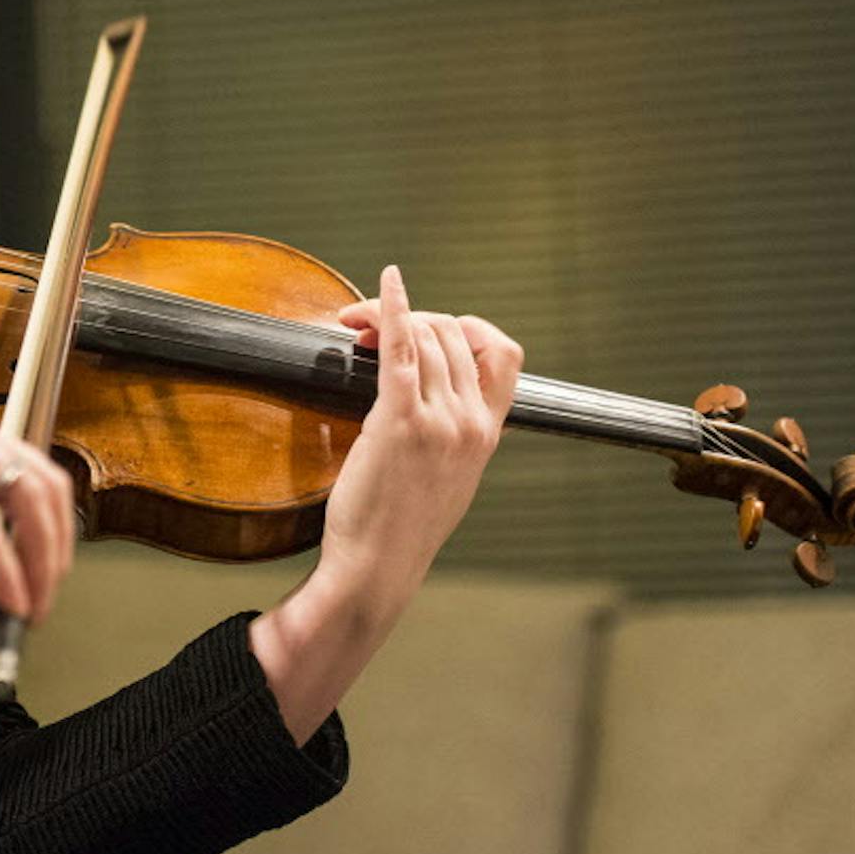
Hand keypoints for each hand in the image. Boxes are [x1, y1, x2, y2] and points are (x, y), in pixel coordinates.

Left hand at [324, 265, 522, 601]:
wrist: (378, 566)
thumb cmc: (401, 526)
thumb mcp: (448, 477)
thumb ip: (453, 436)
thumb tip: (435, 402)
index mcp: (488, 433)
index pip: (503, 353)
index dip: (466, 326)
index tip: (427, 330)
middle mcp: (472, 422)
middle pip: (452, 333)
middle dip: (411, 316)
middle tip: (365, 325)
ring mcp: (440, 422)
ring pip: (424, 336)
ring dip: (386, 315)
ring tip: (351, 322)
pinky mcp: (400, 423)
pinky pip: (401, 350)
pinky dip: (391, 309)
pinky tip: (383, 287)